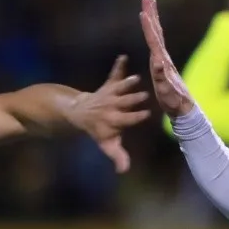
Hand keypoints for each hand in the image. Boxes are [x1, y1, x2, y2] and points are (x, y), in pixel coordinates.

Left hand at [65, 55, 151, 173]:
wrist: (81, 114)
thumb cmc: (99, 131)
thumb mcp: (107, 145)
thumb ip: (118, 156)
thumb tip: (123, 171)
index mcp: (114, 121)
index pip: (127, 119)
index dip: (136, 116)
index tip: (146, 113)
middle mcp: (113, 106)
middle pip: (125, 102)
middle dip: (133, 99)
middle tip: (144, 96)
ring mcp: (111, 94)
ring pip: (120, 88)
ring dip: (127, 83)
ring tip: (135, 78)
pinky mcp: (109, 84)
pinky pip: (114, 74)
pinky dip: (118, 66)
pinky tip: (122, 56)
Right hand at [139, 0, 195, 118]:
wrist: (184, 109)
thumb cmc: (174, 102)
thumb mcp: (167, 91)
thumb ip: (162, 77)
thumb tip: (158, 62)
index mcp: (162, 62)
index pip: (154, 40)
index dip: (148, 27)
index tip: (143, 12)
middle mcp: (164, 58)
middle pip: (157, 31)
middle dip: (151, 14)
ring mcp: (164, 60)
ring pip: (157, 35)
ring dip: (153, 20)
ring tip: (149, 6)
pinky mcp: (163, 64)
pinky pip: (156, 43)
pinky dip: (153, 33)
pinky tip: (152, 31)